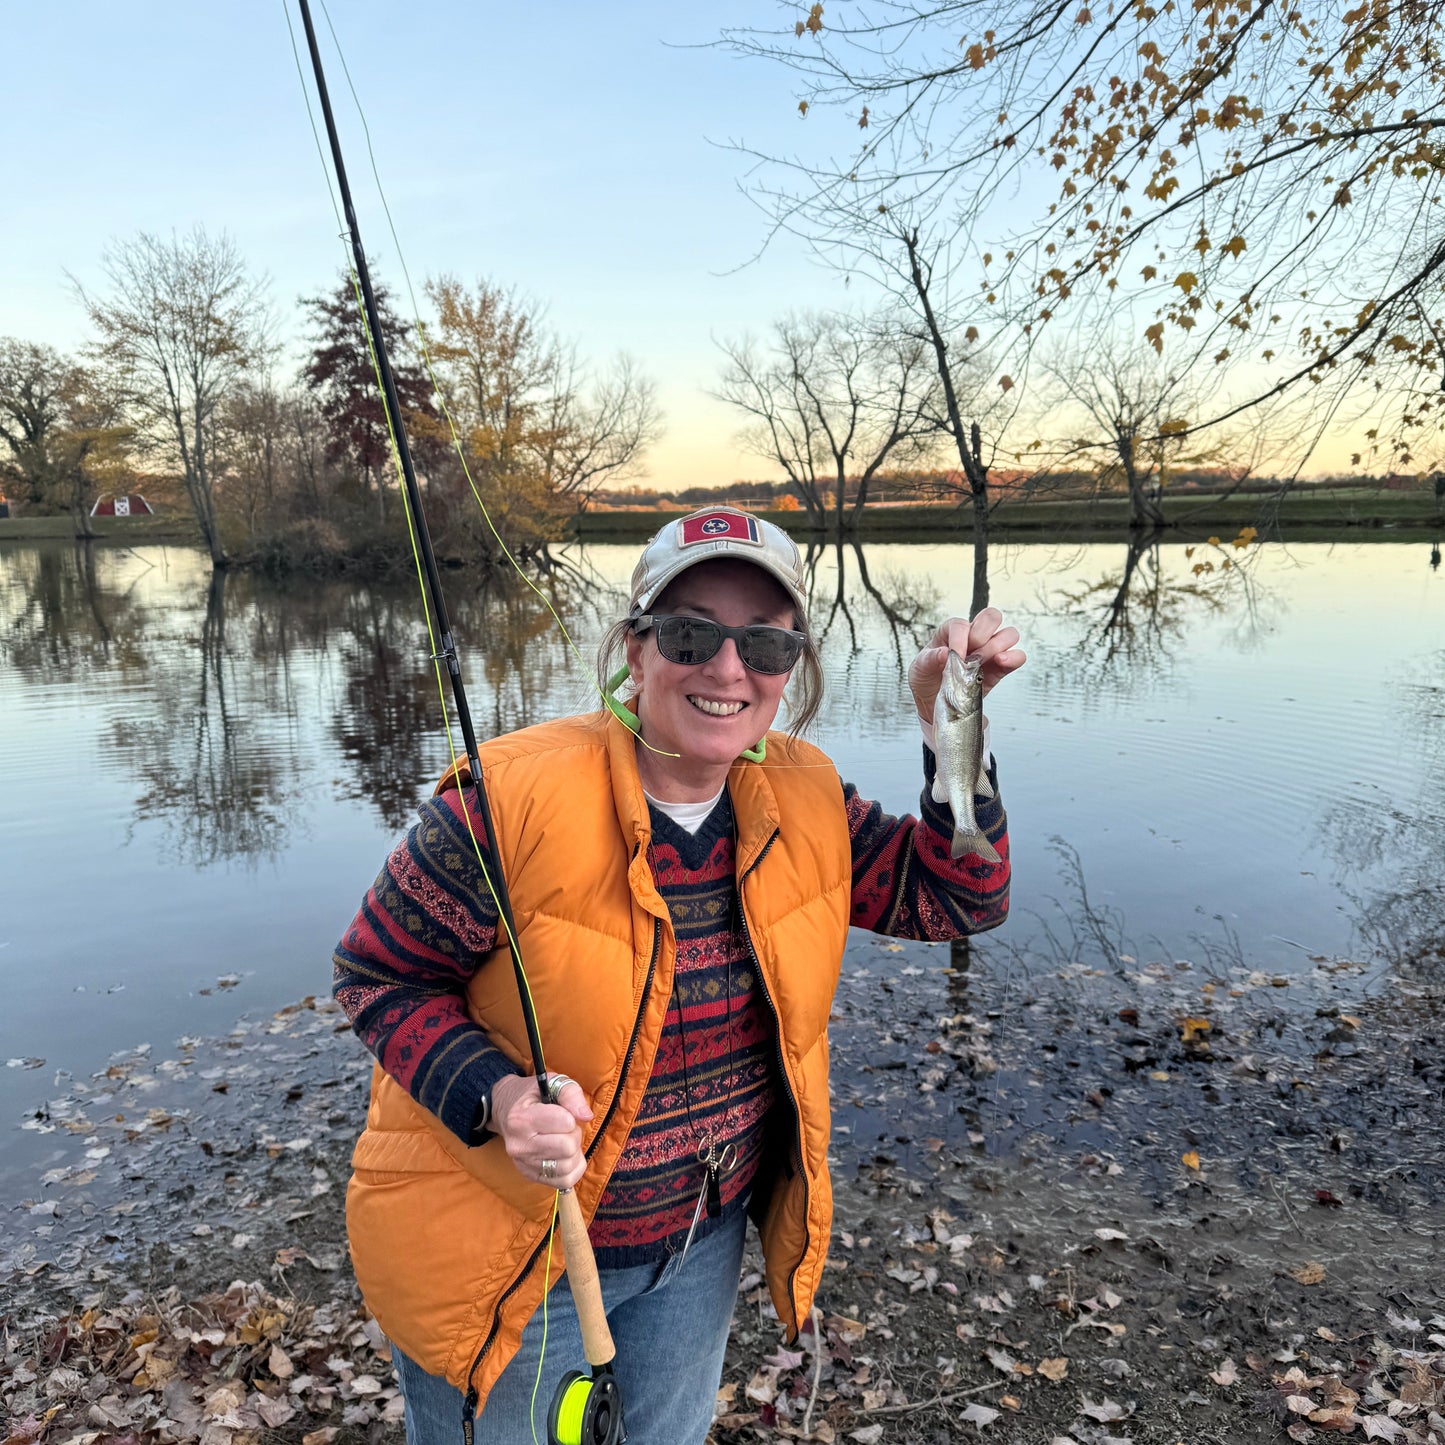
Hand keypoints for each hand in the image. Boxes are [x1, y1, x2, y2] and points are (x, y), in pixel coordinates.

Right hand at [491, 1074, 592, 1190]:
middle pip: (567, 1147)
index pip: (565, 1123)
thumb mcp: (552, 1082)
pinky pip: (565, 1181)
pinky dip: (573, 1168)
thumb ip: (571, 1094)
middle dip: (574, 1134)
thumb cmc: (533, 1095)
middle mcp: (519, 1145)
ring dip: (574, 1152)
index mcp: (521, 1118)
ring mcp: (523, 1163)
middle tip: (566, 1127)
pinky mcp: (531, 1176)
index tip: (563, 1112)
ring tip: (564, 1139)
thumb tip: (586, 1116)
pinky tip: (566, 1155)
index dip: (571, 1116)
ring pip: (568, 1166)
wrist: (506, 1109)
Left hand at [908, 608, 1025, 721]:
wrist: (934, 702)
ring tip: (981, 663)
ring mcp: (989, 651)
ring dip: (998, 646)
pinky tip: (1001, 662)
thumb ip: (929, 659)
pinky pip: (1018, 657)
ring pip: (1009, 634)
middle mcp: (973, 636)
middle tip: (971, 655)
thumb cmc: (926, 679)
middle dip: (982, 634)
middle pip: (991, 617)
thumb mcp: (918, 669)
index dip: (959, 639)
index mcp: (951, 631)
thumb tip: (944, 653)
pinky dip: (1013, 658)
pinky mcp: (1000, 668)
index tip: (954, 657)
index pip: (961, 625)